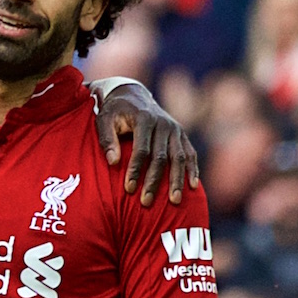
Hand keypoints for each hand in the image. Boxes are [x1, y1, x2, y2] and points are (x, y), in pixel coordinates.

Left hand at [95, 84, 198, 205]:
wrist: (133, 95)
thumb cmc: (115, 112)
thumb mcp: (104, 120)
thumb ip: (107, 140)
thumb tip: (113, 162)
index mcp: (144, 119)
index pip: (142, 149)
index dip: (136, 170)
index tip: (129, 189)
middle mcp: (163, 123)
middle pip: (161, 157)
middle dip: (154, 181)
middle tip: (146, 202)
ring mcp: (175, 129)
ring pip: (179, 158)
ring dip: (177, 180)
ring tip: (174, 201)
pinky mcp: (181, 134)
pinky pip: (190, 154)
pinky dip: (192, 170)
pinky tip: (192, 187)